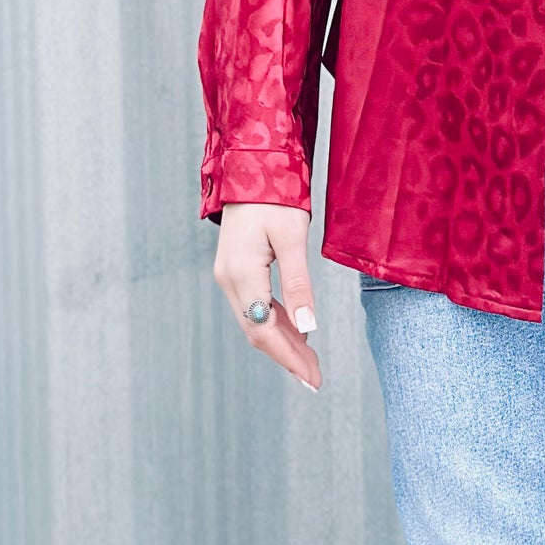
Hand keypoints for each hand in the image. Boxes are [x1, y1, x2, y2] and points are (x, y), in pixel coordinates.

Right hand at [213, 203, 323, 390]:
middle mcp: (228, 279)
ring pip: (256, 320)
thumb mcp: (292, 237)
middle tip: (316, 379)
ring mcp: (229, 275)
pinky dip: (277, 321)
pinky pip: (256, 305)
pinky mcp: (236, 269)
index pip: (265, 329)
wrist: (251, 165)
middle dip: (288, 356)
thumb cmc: (276, 195)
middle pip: (258, 330)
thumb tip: (308, 327)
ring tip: (310, 362)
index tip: (313, 379)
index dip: (289, 357)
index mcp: (241, 273)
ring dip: (283, 341)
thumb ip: (299, 283)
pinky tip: (296, 331)